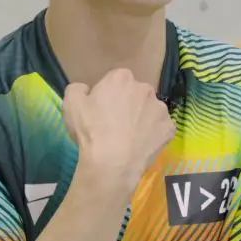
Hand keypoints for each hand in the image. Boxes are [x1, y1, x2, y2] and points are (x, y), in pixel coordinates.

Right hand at [63, 68, 176, 188]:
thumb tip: (85, 89)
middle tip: (115, 123)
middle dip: (128, 103)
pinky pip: (160, 129)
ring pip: (150, 110)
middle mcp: (145, 88)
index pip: (116, 80)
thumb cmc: (91, 130)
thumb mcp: (71, 103)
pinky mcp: (169, 129)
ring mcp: (160, 109)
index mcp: (122, 77)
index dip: (108, 94)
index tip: (102, 109)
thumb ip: (78, 89)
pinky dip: (152, 135)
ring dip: (142, 118)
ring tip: (129, 137)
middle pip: (135, 93)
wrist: (112, 163)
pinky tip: (140, 145)